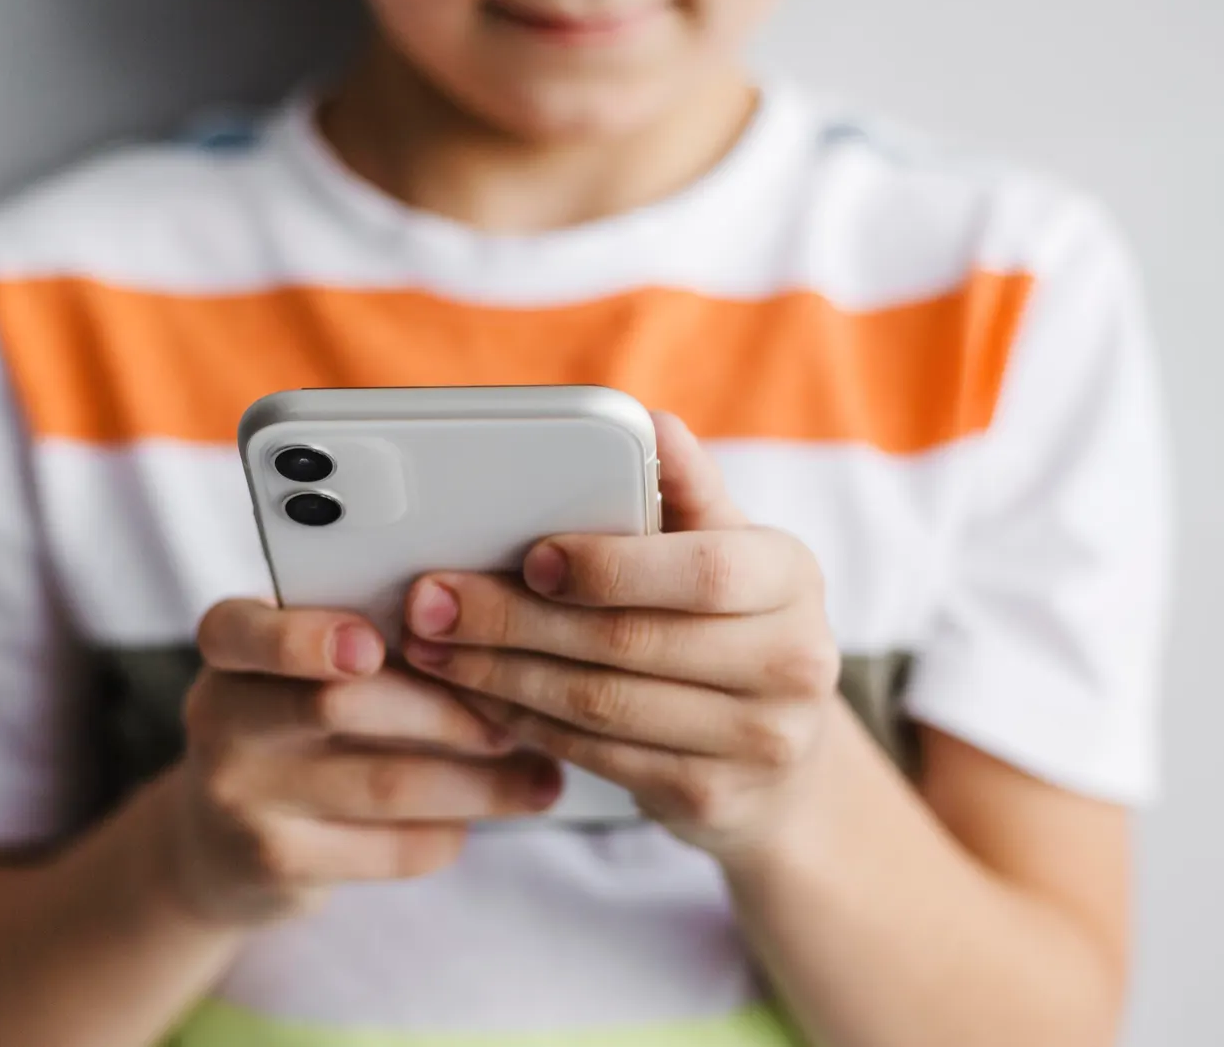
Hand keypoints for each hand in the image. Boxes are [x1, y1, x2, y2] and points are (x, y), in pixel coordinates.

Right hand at [163, 600, 562, 927]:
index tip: (371, 645)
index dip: (303, 638)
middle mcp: (220, 717)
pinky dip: (446, 833)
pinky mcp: (274, 861)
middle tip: (513, 721)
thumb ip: (364, 639)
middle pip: (340, 705)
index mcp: (230, 647)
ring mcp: (240, 795)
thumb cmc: (293, 726)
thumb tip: (486, 634)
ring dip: (476, 785)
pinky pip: (385, 847)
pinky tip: (477, 822)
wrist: (220, 842)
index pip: (241, 628)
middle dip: (445, 712)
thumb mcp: (297, 671)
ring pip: (383, 783)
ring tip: (538, 782)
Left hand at [399, 413, 840, 859]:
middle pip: (630, 642)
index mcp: (791, 578)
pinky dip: (521, 721)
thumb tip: (650, 424)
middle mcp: (792, 662)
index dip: (610, 566)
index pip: (702, 570)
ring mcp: (756, 741)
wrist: (784, 763)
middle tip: (431, 603)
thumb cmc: (733, 628)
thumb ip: (685, 492)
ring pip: (599, 705)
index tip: (530, 557)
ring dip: (500, 674)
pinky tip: (475, 694)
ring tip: (433, 648)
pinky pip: (591, 755)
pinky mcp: (708, 798)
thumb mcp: (728, 551)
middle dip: (515, 621)